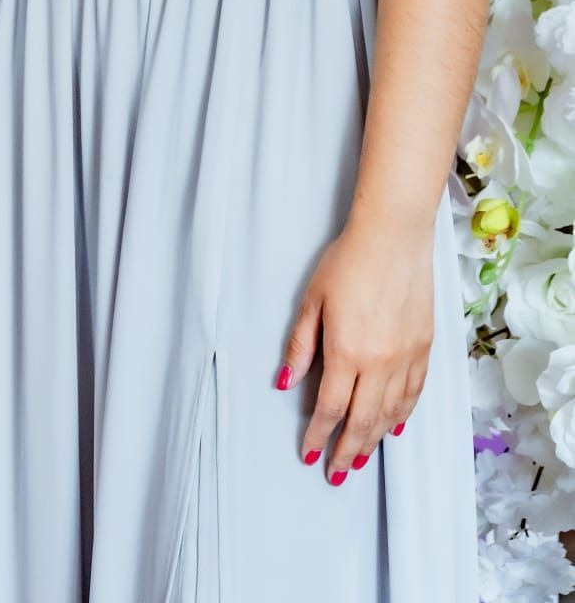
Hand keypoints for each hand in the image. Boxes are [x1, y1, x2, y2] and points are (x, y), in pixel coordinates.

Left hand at [277, 216, 432, 481]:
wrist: (394, 237)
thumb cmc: (347, 262)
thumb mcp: (312, 300)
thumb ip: (300, 346)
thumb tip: (284, 382)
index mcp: (346, 352)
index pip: (330, 408)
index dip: (318, 435)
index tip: (310, 454)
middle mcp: (379, 363)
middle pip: (362, 420)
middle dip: (346, 450)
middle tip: (336, 472)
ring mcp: (406, 358)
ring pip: (390, 414)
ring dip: (374, 440)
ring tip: (360, 458)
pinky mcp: (424, 348)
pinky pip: (414, 394)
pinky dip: (403, 416)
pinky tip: (395, 427)